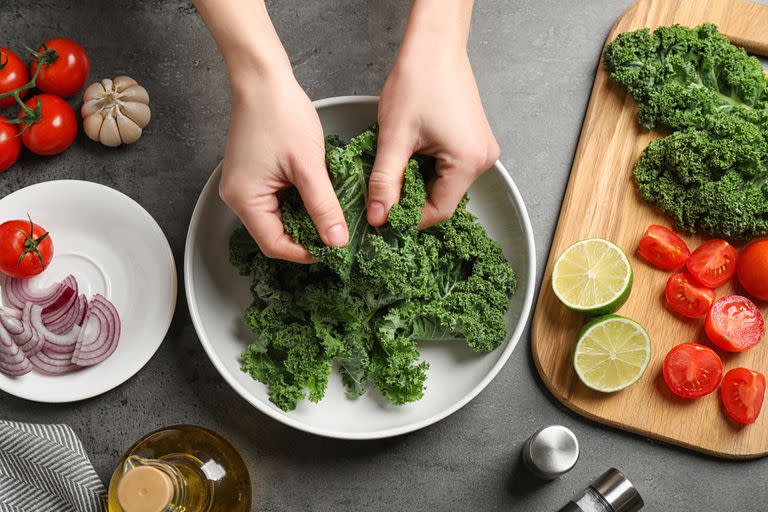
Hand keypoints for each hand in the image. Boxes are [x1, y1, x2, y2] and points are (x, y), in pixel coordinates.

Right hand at [218, 71, 348, 262]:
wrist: (263, 79)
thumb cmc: (281, 114)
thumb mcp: (309, 166)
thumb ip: (323, 207)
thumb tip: (337, 241)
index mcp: (245, 199)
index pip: (275, 245)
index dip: (305, 252)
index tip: (334, 249)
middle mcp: (237, 197)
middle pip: (275, 234)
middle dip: (307, 236)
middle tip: (338, 233)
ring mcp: (243, 186)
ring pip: (278, 218)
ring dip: (304, 219)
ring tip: (332, 214)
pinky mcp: (252, 176)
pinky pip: (276, 201)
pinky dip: (297, 203)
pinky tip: (318, 196)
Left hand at [369, 11, 498, 227]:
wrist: (434, 46)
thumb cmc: (418, 81)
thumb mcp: (394, 137)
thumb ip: (385, 182)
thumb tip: (378, 217)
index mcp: (468, 161)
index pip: (438, 212)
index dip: (408, 218)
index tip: (382, 216)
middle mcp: (482, 160)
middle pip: (443, 199)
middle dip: (411, 199)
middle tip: (383, 192)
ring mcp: (482, 150)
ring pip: (444, 185)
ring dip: (417, 183)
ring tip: (395, 167)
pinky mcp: (474, 142)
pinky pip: (450, 169)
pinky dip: (427, 169)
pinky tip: (410, 156)